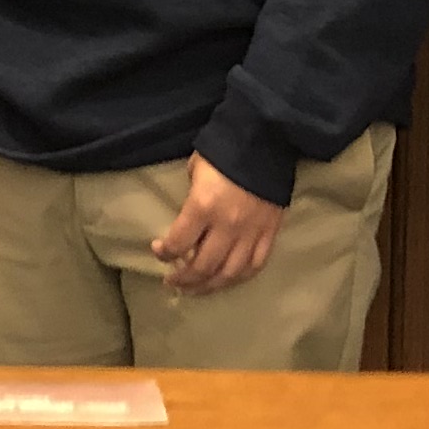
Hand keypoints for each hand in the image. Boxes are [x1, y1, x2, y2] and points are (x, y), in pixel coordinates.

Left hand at [149, 155, 285, 295]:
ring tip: (195, 289)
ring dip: (209, 286)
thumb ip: (192, 198)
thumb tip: (189, 220)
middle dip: (184, 278)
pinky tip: (227, 280)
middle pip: (203, 266)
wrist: (267, 140)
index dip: (165, 253)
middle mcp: (227, 226)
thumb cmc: (225, 151)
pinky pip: (255, 266)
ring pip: (229, 274)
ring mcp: (251, 233)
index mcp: (203, 207)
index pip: (179, 244)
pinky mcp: (269, 233)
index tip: (159, 251)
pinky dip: (239, 278)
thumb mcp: (197, 169)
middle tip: (173, 281)